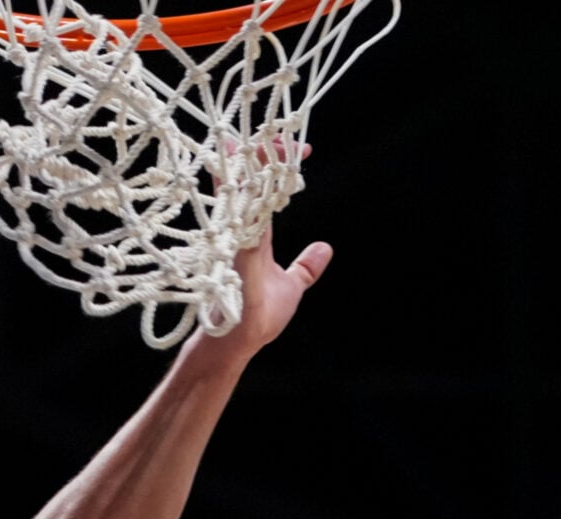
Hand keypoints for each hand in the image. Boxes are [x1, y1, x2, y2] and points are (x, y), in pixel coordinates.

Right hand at [188, 142, 331, 358]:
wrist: (240, 341)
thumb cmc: (259, 317)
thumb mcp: (291, 287)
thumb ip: (306, 266)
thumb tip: (325, 248)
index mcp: (257, 235)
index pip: (268, 190)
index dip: (282, 167)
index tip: (304, 151)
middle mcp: (244, 231)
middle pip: (252, 182)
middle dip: (266, 156)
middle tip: (285, 137)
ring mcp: (237, 239)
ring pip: (243, 191)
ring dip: (250, 165)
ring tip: (257, 138)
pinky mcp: (235, 251)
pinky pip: (241, 216)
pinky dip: (241, 194)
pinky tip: (246, 172)